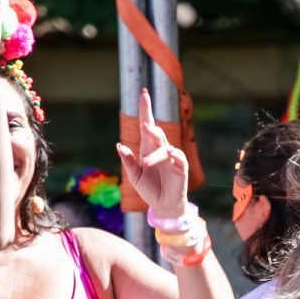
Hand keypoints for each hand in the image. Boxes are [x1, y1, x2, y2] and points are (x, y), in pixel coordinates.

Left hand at [116, 89, 188, 217]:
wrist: (163, 205)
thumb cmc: (149, 189)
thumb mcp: (134, 176)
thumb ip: (128, 161)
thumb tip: (119, 145)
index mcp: (148, 148)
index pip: (147, 125)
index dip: (146, 109)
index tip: (143, 93)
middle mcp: (160, 148)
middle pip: (156, 130)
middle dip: (150, 124)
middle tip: (144, 123)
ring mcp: (171, 156)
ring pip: (163, 145)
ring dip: (155, 152)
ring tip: (145, 162)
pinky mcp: (180, 166)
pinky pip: (177, 157)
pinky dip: (171, 156)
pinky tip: (167, 156)